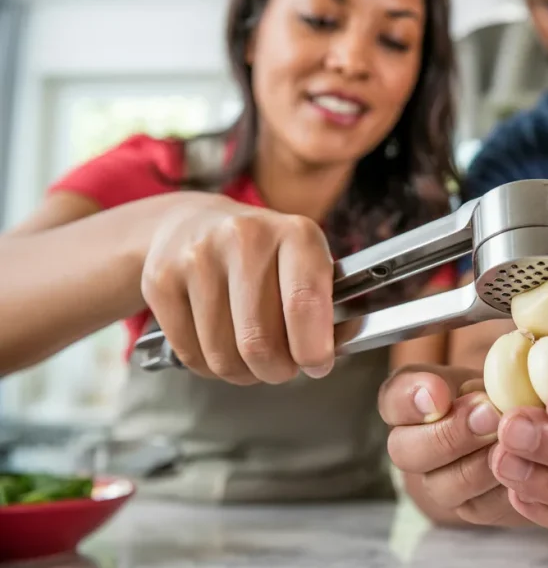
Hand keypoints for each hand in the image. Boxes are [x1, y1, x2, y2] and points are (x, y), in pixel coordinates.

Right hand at [140, 194, 336, 384]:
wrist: (190, 223)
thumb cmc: (264, 254)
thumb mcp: (306, 262)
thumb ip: (330, 306)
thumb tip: (337, 346)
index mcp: (295, 233)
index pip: (304, 303)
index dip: (313, 349)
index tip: (317, 364)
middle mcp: (245, 238)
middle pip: (260, 342)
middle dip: (277, 370)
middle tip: (282, 367)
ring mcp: (198, 257)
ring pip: (223, 356)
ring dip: (243, 373)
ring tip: (251, 356)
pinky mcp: (160, 280)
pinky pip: (191, 355)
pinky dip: (210, 366)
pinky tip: (220, 344)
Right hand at [379, 364, 529, 526]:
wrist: (529, 426)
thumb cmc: (503, 389)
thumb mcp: (491, 367)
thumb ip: (477, 368)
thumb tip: (478, 384)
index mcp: (410, 402)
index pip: (391, 399)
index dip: (410, 398)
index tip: (439, 393)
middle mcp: (414, 446)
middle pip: (406, 451)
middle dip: (449, 434)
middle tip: (489, 415)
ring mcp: (439, 482)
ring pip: (444, 484)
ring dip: (480, 463)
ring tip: (511, 442)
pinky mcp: (472, 508)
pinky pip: (481, 507)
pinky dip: (504, 488)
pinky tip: (526, 467)